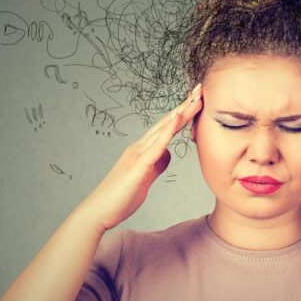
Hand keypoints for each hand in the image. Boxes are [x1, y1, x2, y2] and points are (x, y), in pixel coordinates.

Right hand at [80, 83, 202, 230]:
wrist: (99, 211)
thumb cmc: (120, 197)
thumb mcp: (145, 178)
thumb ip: (156, 164)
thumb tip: (167, 154)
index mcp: (142, 150)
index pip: (166, 127)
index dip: (182, 113)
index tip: (196, 100)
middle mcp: (139, 147)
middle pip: (166, 122)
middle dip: (185, 105)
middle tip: (201, 90)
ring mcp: (138, 154)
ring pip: (163, 128)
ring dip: (181, 113)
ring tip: (195, 98)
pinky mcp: (138, 165)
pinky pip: (156, 145)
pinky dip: (168, 131)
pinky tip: (178, 119)